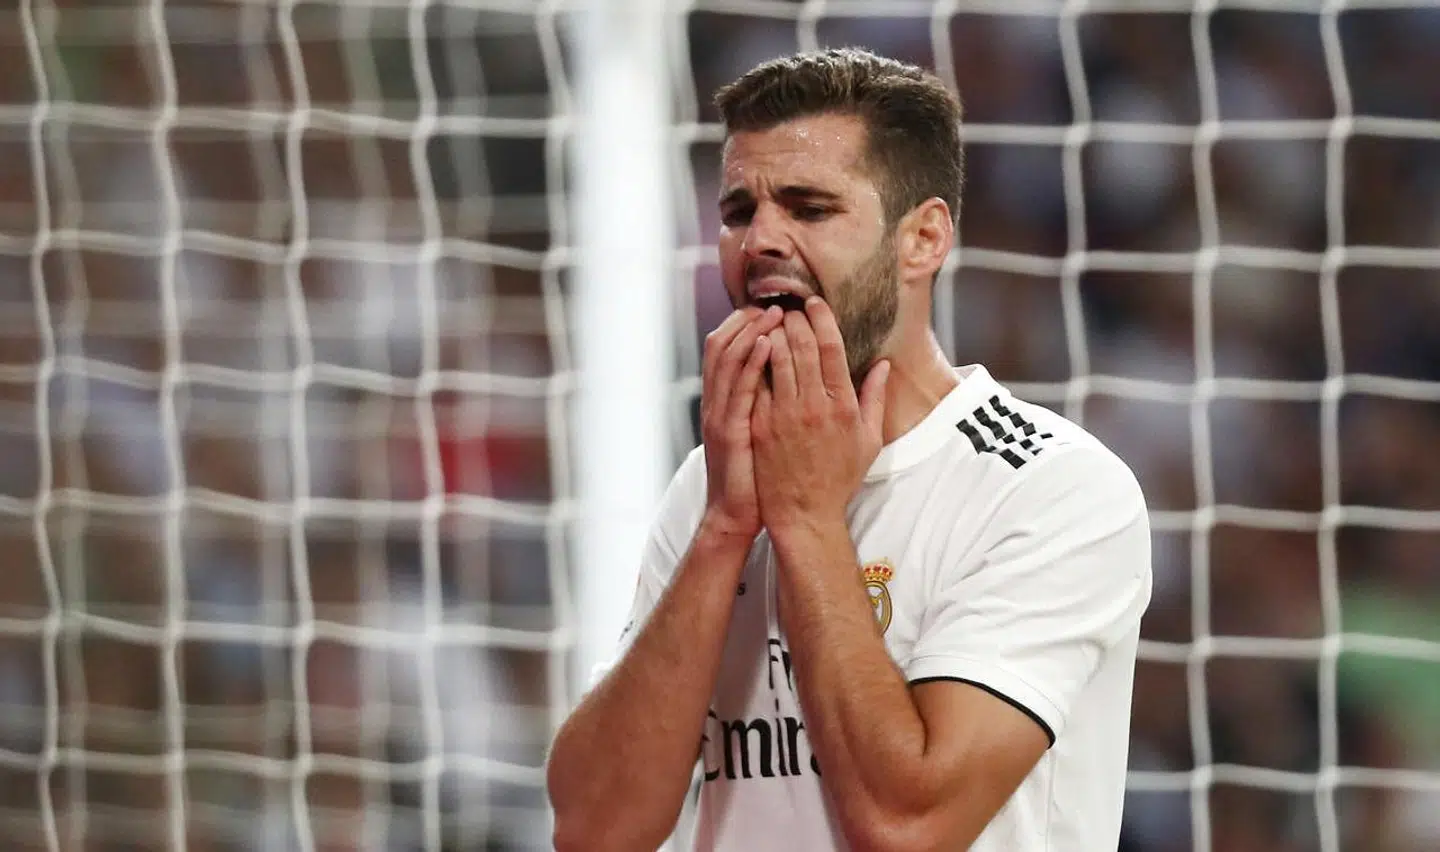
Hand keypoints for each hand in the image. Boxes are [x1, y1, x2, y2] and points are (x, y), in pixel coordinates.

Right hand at [700, 305, 784, 538]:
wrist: (736, 515)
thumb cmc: (755, 477)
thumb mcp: (757, 431)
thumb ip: (764, 401)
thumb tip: (783, 374)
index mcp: (724, 401)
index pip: (726, 348)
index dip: (745, 324)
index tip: (771, 307)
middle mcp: (716, 402)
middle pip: (722, 344)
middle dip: (747, 320)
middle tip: (774, 302)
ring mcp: (719, 414)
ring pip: (726, 360)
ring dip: (750, 332)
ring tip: (774, 313)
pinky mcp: (729, 430)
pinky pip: (738, 389)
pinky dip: (751, 362)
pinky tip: (767, 344)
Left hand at [751, 298, 890, 533]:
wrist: (804, 513)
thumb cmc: (839, 478)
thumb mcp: (868, 441)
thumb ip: (874, 398)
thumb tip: (882, 364)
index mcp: (843, 405)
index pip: (831, 347)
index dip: (821, 318)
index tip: (813, 302)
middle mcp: (814, 405)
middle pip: (802, 345)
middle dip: (794, 318)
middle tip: (788, 305)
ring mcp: (784, 414)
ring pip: (776, 357)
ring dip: (773, 332)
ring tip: (770, 319)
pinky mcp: (760, 424)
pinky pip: (756, 381)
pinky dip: (754, 359)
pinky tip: (753, 346)